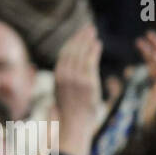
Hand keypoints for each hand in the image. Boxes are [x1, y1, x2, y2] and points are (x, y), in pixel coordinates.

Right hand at [53, 24, 102, 154]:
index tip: (79, 34)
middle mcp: (64, 75)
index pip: (64, 53)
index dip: (72, 41)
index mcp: (57, 76)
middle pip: (72, 50)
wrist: (73, 126)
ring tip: (93, 32)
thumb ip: (67, 79)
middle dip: (80, 37)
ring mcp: (76, 79)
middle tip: (88, 28)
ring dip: (88, 41)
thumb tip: (69, 69)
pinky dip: (94, 51)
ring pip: (81, 54)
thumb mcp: (63, 93)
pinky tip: (97, 44)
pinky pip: (90, 62)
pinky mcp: (88, 84)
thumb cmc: (70, 112)